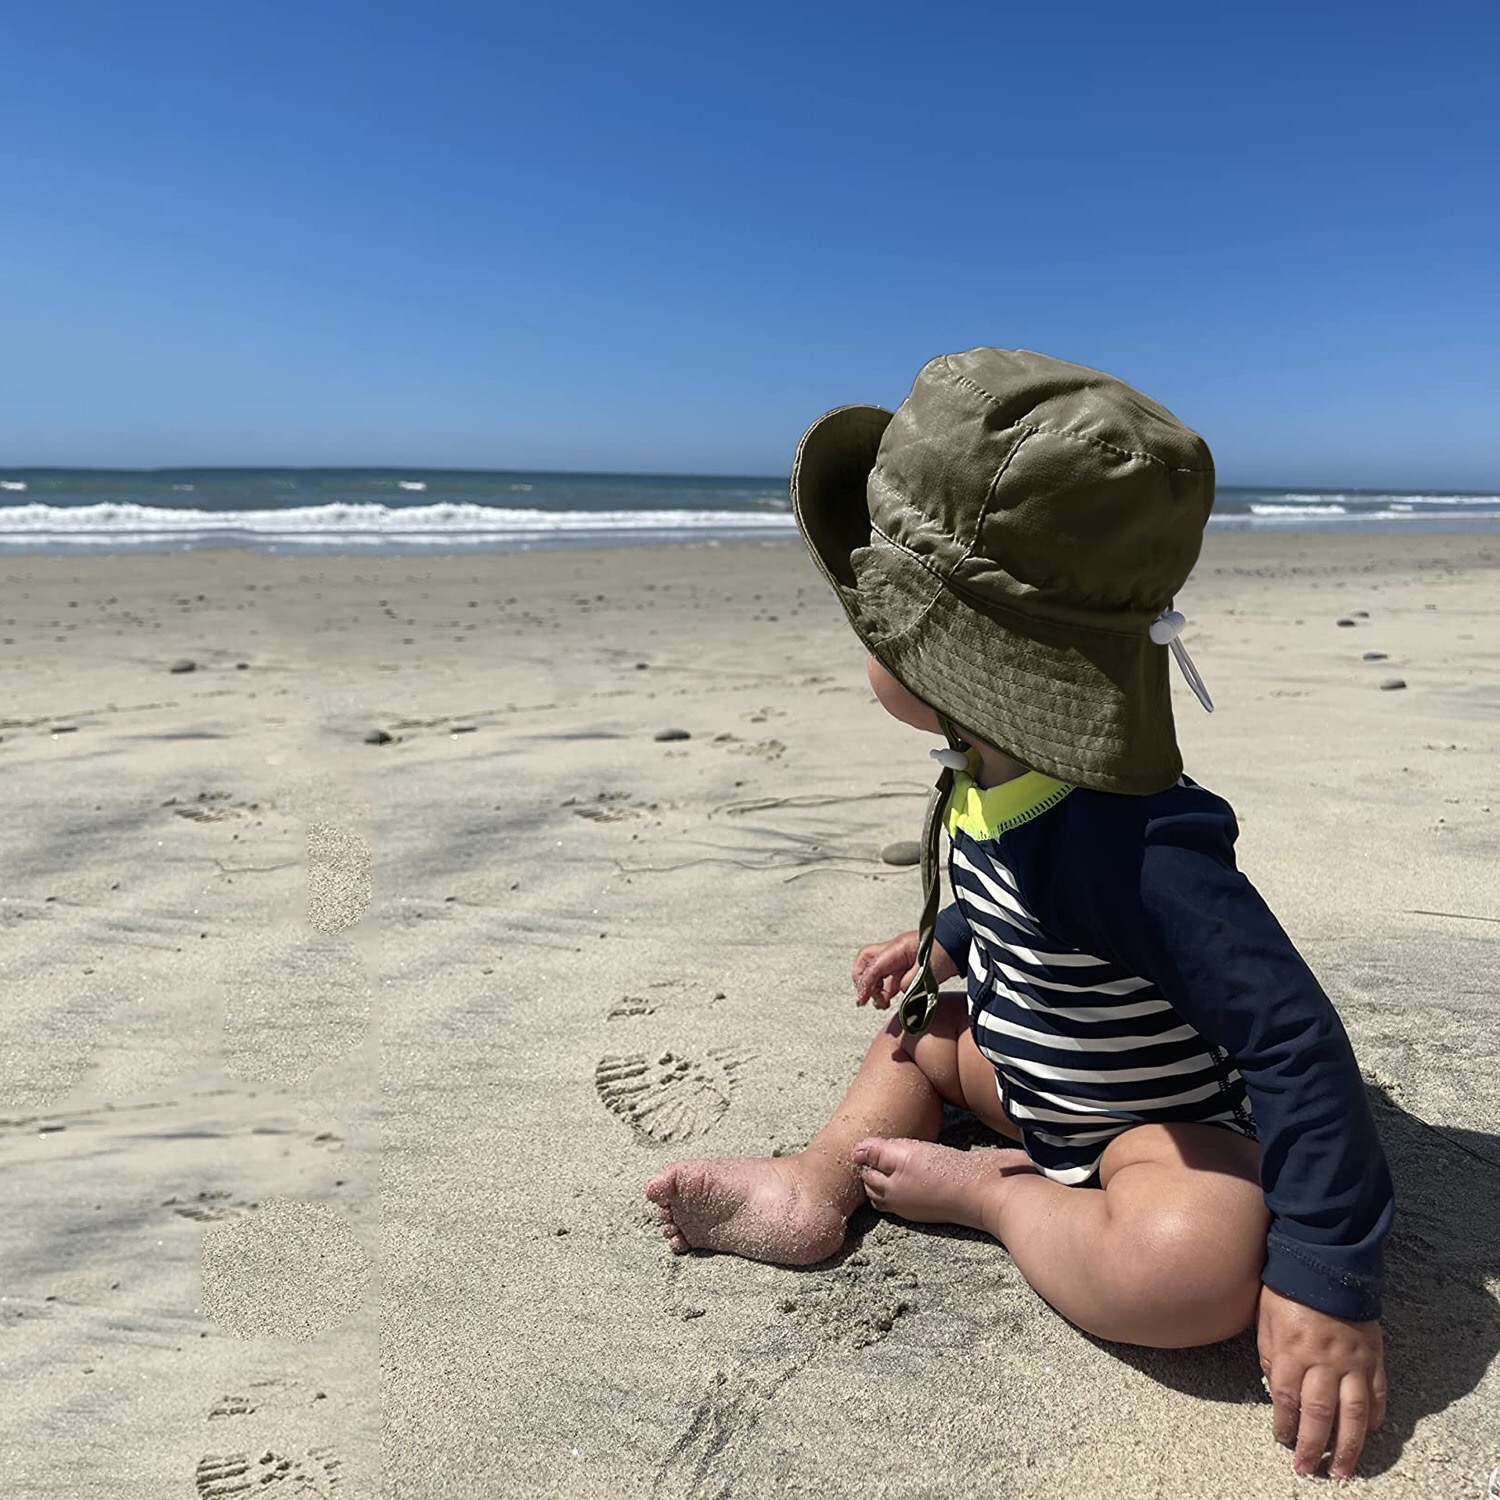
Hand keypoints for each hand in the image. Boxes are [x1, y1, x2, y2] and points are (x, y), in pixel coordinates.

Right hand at [852, 931, 958, 1007]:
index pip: (874, 966)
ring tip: (882, 1003)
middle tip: (865, 997)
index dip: (865, 984)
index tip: (862, 1000)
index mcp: (897, 948)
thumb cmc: (945, 953)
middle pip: (865, 961)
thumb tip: (898, 993)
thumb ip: (910, 983)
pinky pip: (886, 977)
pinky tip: (888, 1000)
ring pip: (874, 970)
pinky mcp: (905, 966)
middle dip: (861, 979)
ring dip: (873, 987)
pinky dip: (883, 989)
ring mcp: (898, 958)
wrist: (959, 944)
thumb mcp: (927, 970)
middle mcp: (893, 951)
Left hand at [1257, 1284, 1386, 1478]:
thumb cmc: (1286, 1288)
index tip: (1282, 1441)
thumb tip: (1277, 1389)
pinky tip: (1370, 1433)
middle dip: (1313, 1446)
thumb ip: (1269, 1355)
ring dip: (1348, 1446)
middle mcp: (1323, 1361)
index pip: (1287, 1399)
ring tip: (1344, 1470)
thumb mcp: (1264, 1317)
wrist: (1324, 1260)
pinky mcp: (1373, 1355)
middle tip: (1308, 1469)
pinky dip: (1375, 1416)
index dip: (1284, 1424)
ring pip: (1352, 1413)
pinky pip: (1377, 1393)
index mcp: (1292, 1350)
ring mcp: (1352, 1360)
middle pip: (1319, 1414)